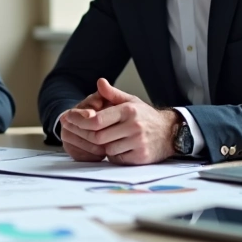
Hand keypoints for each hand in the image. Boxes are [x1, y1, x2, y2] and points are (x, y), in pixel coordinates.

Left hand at [62, 78, 177, 164]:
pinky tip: (118, 148)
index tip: (70, 121)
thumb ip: (112, 94)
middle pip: (99, 137)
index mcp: (128, 111)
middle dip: (89, 137)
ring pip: (107, 149)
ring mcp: (138, 143)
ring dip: (103, 147)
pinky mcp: (141, 157)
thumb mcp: (130, 101)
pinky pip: (117, 159)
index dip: (81, 122)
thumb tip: (99, 82)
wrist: (170, 133)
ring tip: (107, 139)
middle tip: (84, 134)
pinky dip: (113, 155)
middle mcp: (134, 126)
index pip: (97, 120)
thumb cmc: (145, 116)